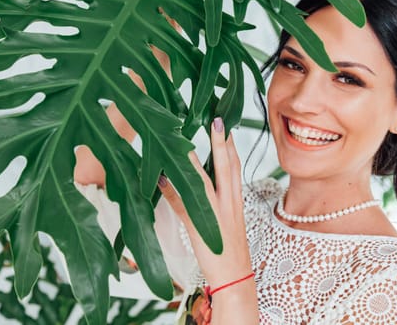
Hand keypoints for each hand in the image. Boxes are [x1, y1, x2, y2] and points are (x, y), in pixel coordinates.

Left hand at [158, 117, 252, 288]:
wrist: (235, 277)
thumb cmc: (231, 250)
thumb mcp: (228, 221)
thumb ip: (218, 200)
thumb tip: (197, 183)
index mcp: (236, 200)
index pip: (235, 166)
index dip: (230, 144)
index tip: (225, 123)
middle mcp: (229, 203)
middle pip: (227, 167)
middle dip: (222, 143)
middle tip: (217, 119)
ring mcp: (215, 215)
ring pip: (205, 182)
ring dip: (194, 160)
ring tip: (184, 139)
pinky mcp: (199, 228)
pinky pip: (183, 206)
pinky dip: (172, 191)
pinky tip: (161, 177)